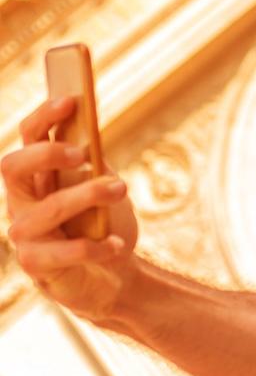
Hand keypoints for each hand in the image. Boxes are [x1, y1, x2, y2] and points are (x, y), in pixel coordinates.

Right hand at [3, 97, 139, 323]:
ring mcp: (25, 235)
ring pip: (46, 209)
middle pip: (14, 167)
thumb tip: (87, 129)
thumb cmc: (103, 224)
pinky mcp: (37, 265)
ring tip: (121, 189)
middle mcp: (22, 202)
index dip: (44, 116)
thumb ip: (92, 162)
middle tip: (85, 153)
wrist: (113, 275)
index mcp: (37, 176)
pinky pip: (61, 253)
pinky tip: (116, 244)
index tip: (72, 100)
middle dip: (47, 154)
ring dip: (87, 196)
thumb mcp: (102, 186)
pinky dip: (94, 246)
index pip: (28, 137)